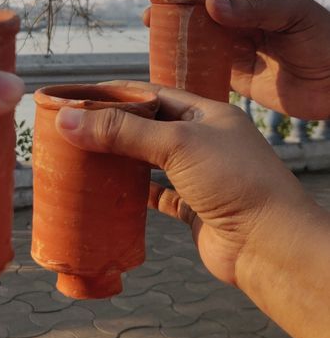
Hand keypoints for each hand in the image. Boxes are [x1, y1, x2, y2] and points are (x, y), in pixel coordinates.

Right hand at [56, 83, 308, 286]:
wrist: (269, 244)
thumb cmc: (235, 181)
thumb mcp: (177, 144)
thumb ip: (123, 131)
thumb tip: (67, 119)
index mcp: (208, 113)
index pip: (154, 93)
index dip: (116, 93)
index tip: (78, 95)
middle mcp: (205, 141)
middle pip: (149, 127)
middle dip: (112, 127)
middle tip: (70, 128)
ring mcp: (200, 176)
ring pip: (151, 162)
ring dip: (120, 160)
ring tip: (82, 157)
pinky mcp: (194, 208)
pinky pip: (157, 197)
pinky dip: (135, 194)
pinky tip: (110, 192)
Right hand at [144, 0, 329, 119]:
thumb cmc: (325, 39)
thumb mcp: (292, 15)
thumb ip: (254, 8)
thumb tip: (211, 6)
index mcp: (250, 3)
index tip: (155, 5)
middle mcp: (240, 27)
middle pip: (196, 22)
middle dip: (171, 24)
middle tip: (148, 30)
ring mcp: (239, 54)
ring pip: (199, 48)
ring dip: (177, 50)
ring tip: (155, 56)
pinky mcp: (241, 81)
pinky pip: (208, 75)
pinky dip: (191, 76)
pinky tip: (174, 81)